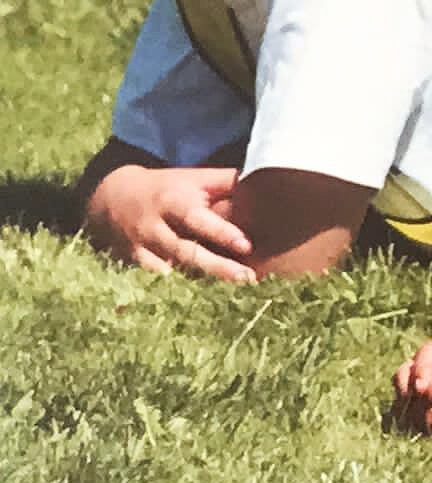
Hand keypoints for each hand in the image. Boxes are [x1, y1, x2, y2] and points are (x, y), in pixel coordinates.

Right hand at [82, 164, 254, 282]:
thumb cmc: (170, 188)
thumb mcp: (195, 178)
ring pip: (170, 269)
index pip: (198, 218)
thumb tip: (269, 180)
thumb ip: (228, 181)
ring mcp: (142, 247)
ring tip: (228, 298)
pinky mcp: (134, 263)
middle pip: (186, 250)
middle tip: (247, 279)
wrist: (113, 195)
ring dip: (197, 283)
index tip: (246, 245)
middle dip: (217, 267)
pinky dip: (172, 291)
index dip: (221, 232)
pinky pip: (153, 280)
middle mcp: (155, 226)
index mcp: (173, 201)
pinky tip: (196, 304)